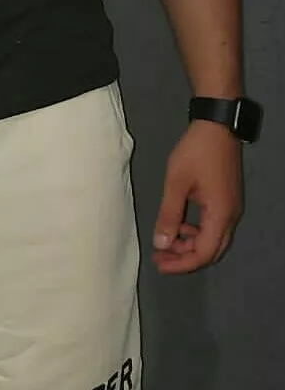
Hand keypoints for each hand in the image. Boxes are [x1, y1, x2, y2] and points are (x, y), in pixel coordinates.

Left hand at [152, 119, 241, 273]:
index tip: (159, 264)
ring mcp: (229, 208)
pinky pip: (212, 227)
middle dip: (184, 258)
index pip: (203, 253)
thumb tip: (161, 244)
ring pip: (211, 240)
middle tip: (159, 257)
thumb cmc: (196, 151)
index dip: (180, 264)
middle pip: (210, 252)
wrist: (216, 125)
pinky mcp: (225, 201)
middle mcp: (230, 216)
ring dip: (188, 246)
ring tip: (163, 243)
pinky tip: (177, 226)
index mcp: (220, 214)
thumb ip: (168, 216)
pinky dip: (194, 233)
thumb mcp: (176, 184)